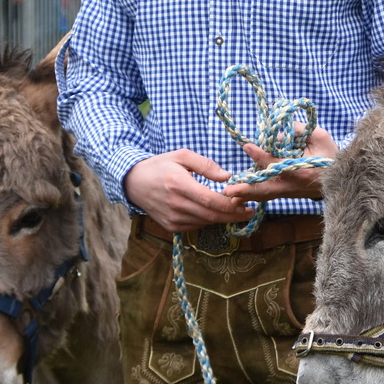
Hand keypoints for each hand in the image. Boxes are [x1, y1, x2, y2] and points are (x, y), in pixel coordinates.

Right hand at [125, 149, 254, 232]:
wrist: (134, 183)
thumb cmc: (160, 166)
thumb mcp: (182, 156)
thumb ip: (205, 165)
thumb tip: (227, 177)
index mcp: (179, 184)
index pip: (210, 200)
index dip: (231, 205)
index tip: (247, 204)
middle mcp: (175, 205)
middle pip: (211, 215)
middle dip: (233, 215)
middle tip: (249, 212)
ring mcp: (172, 218)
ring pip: (205, 222)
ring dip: (222, 218)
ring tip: (236, 211)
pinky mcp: (171, 227)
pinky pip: (196, 226)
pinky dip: (208, 220)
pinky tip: (215, 212)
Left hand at [222, 125, 337, 202]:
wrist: (341, 177)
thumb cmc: (330, 154)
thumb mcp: (320, 137)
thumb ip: (298, 131)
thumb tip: (274, 133)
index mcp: (302, 172)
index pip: (278, 164)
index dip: (262, 156)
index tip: (247, 146)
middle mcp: (293, 186)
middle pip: (267, 190)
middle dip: (247, 190)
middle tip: (229, 190)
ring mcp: (288, 192)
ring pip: (264, 195)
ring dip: (246, 195)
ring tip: (228, 195)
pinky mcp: (285, 194)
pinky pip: (266, 196)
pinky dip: (252, 196)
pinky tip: (236, 198)